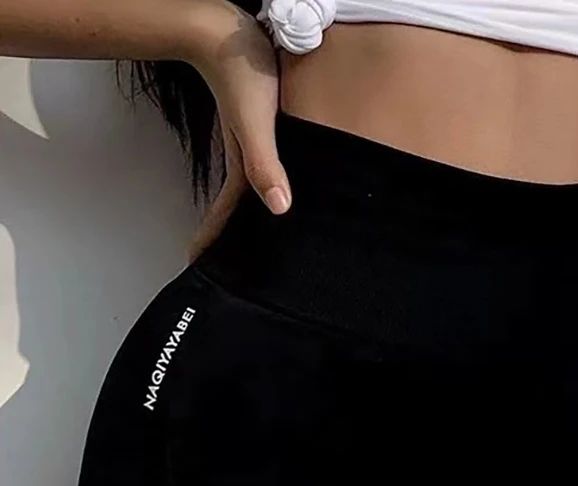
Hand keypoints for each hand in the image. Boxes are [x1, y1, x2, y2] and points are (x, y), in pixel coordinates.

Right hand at [186, 4, 290, 259]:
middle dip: (233, 238)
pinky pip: (265, 167)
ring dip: (251, 215)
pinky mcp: (263, 129)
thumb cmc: (241, 72)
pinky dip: (269, 185)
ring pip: (253, 190)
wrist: (228, 30)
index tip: (199, 266)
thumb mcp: (255, 122)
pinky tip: (281, 188)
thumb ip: (264, 163)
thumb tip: (279, 208)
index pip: (227, 216)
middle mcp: (246, 162)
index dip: (214, 242)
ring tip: (259, 239)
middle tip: (235, 267)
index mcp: (242, 169)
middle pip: (239, 210)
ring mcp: (252, 146)